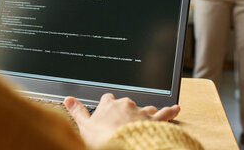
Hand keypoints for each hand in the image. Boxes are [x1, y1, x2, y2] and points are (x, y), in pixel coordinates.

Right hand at [64, 93, 179, 147]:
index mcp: (109, 105)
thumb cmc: (104, 140)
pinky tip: (176, 108)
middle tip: (125, 121)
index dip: (108, 105)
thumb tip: (68, 99)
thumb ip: (77, 112)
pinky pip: (166, 113)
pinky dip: (171, 111)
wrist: (124, 148)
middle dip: (127, 110)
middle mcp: (126, 105)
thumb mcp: (84, 127)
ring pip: (145, 107)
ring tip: (147, 118)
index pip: (107, 99)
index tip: (108, 109)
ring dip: (146, 112)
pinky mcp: (155, 121)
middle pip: (127, 103)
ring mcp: (141, 112)